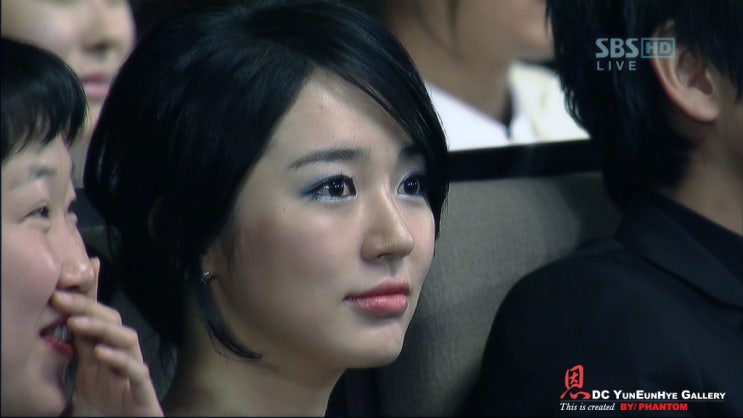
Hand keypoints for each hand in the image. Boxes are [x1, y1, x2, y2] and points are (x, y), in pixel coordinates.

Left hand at [51, 258, 162, 416]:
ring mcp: (134, 372)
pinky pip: (136, 371)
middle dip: (88, 307)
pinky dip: (119, 360)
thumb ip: (74, 354)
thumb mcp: (82, 377)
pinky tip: (100, 353)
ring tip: (78, 323)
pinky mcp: (143, 391)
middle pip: (113, 321)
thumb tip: (50, 329)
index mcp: (104, 352)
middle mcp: (122, 357)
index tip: (76, 272)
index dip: (90, 292)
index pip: (97, 317)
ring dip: (103, 328)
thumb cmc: (104, 410)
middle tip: (62, 297)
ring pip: (128, 339)